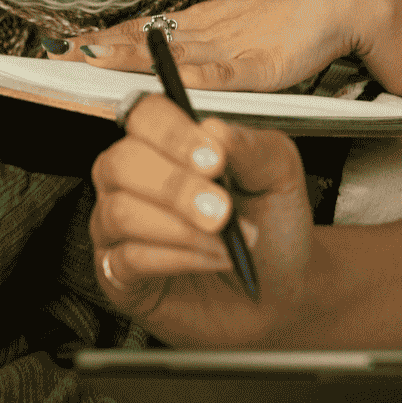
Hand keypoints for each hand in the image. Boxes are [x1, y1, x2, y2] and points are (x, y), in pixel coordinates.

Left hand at [55, 0, 398, 92]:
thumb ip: (212, 51)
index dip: (107, 38)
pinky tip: (164, 84)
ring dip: (130, 58)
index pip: (145, 30)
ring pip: (172, 52)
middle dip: (102, 49)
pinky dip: (188, 79)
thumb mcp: (246, 35)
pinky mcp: (260, 65)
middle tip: (60, 54)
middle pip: (146, 40)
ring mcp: (232, 46)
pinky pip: (217, 74)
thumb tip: (173, 61)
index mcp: (206, 25)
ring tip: (90, 61)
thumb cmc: (301, 17)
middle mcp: (210, 32)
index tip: (67, 44)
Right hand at [89, 94, 316, 345]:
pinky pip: (129, 259)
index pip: (144, 116)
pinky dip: (179, 258)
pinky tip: (212, 259)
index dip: (172, 133)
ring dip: (181, 227)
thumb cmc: (272, 225)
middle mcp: (134, 180)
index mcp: (168, 144)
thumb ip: (250, 147)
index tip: (214, 158)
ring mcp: (119, 228)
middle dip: (176, 186)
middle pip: (122, 162)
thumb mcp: (279, 175)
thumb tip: (215, 129)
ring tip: (225, 239)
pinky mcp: (119, 276)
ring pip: (121, 212)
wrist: (281, 286)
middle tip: (222, 209)